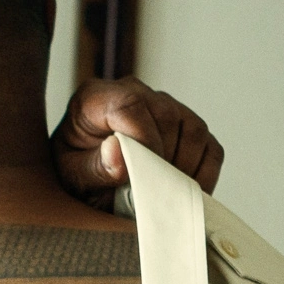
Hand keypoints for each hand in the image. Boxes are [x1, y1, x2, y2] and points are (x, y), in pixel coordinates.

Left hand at [53, 78, 224, 200]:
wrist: (87, 179)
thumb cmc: (77, 174)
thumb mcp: (73, 177)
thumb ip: (94, 167)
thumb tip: (117, 151)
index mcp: (96, 98)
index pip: (130, 104)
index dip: (144, 139)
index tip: (144, 172)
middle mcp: (133, 92)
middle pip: (167, 116)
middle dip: (164, 160)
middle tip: (151, 190)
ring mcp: (164, 106)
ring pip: (194, 130)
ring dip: (185, 168)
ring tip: (163, 192)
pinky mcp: (187, 126)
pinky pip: (210, 146)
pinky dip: (203, 173)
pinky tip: (183, 189)